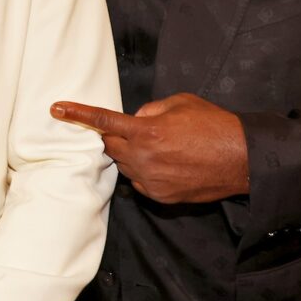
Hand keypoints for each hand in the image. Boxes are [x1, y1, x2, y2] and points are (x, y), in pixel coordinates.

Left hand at [52, 93, 249, 203]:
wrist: (243, 159)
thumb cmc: (214, 125)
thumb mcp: (180, 103)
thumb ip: (150, 109)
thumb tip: (135, 118)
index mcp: (147, 131)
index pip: (103, 122)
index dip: (77, 114)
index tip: (57, 109)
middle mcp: (144, 158)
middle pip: (110, 146)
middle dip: (114, 136)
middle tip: (135, 131)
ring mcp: (151, 180)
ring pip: (124, 165)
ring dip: (131, 154)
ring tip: (160, 147)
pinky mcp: (160, 196)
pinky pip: (139, 182)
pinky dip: (144, 171)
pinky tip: (167, 164)